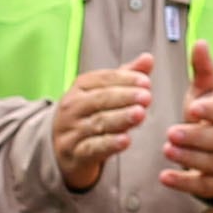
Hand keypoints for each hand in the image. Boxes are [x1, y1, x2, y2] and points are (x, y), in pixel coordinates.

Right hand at [55, 56, 155, 190]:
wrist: (63, 150)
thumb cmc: (90, 115)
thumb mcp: (105, 94)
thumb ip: (126, 77)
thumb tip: (149, 58)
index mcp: (80, 87)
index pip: (102, 79)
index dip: (125, 79)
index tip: (146, 82)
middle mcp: (72, 107)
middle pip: (99, 99)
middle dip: (125, 97)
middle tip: (147, 97)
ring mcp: (71, 131)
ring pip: (97, 123)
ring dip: (120, 118)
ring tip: (140, 114)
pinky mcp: (74, 154)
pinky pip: (92, 148)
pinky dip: (110, 144)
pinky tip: (126, 141)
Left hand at [160, 43, 212, 203]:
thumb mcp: (210, 90)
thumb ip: (204, 68)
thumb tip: (199, 41)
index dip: (209, 111)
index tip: (193, 108)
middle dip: (194, 137)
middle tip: (171, 133)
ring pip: (209, 163)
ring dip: (187, 158)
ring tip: (167, 150)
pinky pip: (201, 186)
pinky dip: (183, 183)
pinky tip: (164, 177)